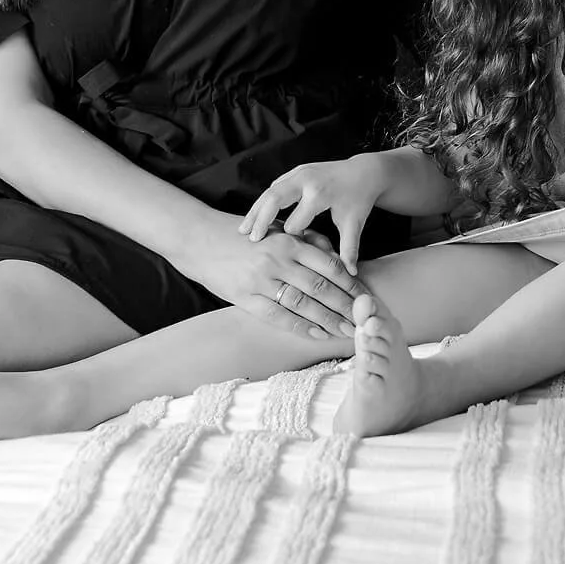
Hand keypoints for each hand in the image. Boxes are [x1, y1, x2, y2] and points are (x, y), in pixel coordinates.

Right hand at [182, 212, 364, 339]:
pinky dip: (300, 327)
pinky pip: (278, 316)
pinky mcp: (245, 298)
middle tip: (364, 320)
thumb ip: (307, 241)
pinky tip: (316, 334)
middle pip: (321, 288)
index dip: (350, 284)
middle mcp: (278, 261)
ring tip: (345, 331)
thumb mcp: (278, 229)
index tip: (365, 297)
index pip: (330, 266)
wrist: (199, 240)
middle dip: (345, 306)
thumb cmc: (244, 234)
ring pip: (303, 305)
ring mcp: (261, 281)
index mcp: (289, 242)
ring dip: (328, 320)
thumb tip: (335, 257)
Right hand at [241, 154, 390, 273]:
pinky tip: (252, 220)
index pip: (296, 221)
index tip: (280, 256)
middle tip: (249, 240)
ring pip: (269, 192)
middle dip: (260, 220)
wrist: (364, 171)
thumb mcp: (354, 223)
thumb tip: (350, 274)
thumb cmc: (358, 199)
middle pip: (274, 199)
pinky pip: (272, 188)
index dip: (289, 239)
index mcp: (320, 194)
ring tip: (243, 232)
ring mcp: (298, 173)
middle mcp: (306, 180)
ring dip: (255, 211)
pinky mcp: (294, 172)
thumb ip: (350, 247)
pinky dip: (261, 203)